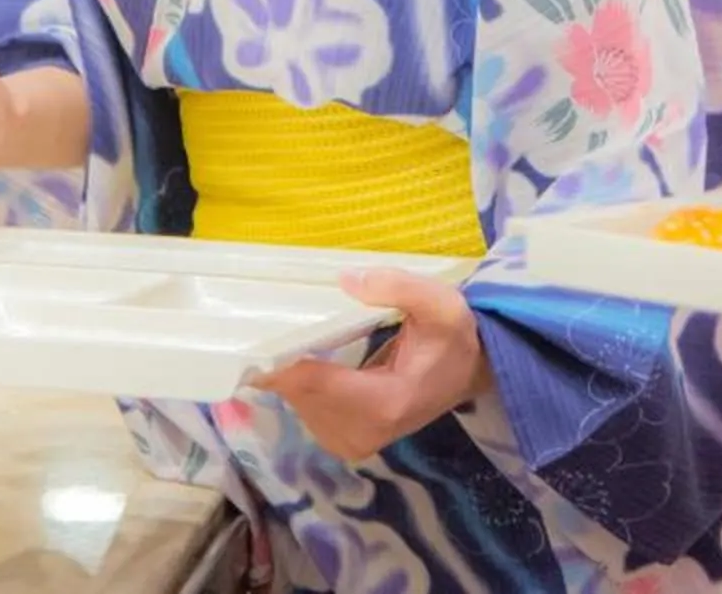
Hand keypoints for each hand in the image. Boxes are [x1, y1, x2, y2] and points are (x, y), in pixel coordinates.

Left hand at [257, 269, 488, 462]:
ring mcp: (355, 441)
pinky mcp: (348, 441)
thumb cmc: (451, 336)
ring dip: (288, 374)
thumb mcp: (441, 303)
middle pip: (299, 395)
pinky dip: (299, 386)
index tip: (254, 334)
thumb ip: (398, 287)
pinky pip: (306, 412)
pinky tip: (302, 360)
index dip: (279, 360)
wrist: (466, 372)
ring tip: (285, 339)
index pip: (314, 384)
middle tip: (266, 325)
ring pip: (298, 405)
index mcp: (385, 402)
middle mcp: (366, 432)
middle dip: (280, 361)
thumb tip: (347, 279)